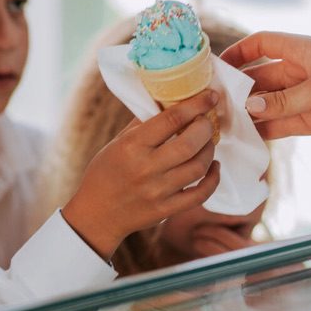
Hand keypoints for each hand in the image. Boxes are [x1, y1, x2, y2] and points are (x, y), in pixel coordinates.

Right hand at [62, 89, 221, 260]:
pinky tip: (213, 167)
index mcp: (132, 146)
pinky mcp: (166, 210)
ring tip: (207, 142)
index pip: (171, 119)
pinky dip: (213, 179)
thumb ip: (143, 124)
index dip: (196, 105)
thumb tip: (170, 102)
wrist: (97, 214)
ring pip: (199, 167)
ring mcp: (158, 191)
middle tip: (206, 121)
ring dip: (209, 150)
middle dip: (205, 127)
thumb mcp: (117, 142)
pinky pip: (201, 194)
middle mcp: (146, 168)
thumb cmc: (105, 172)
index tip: (210, 96)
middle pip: (189, 143)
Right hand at [222, 32, 310, 145]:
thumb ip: (284, 100)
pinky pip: (281, 122)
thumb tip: (248, 105)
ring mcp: (306, 96)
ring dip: (250, 112)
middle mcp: (301, 71)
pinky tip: (248, 139)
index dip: (239, 51)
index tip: (216, 66)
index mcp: (303, 50)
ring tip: (225, 125)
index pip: (262, 42)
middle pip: (260, 76)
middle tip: (214, 104)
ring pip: (268, 102)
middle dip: (239, 88)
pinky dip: (266, 129)